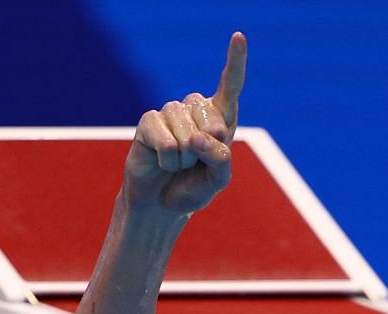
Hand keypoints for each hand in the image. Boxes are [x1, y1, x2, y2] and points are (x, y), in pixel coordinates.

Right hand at [124, 33, 245, 215]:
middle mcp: (196, 109)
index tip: (238, 37)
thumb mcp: (217, 180)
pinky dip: (167, 160)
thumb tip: (198, 138)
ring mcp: (171, 113)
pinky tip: (162, 162)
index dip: (235, 61)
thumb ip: (219, 160)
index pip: (230, 85)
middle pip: (210, 119)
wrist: (161, 203)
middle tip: (194, 164)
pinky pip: (166, 141)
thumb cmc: (193, 188)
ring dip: (185, 160)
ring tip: (178, 164)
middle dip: (206, 150)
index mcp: (220, 118)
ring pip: (187, 134)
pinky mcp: (149, 121)